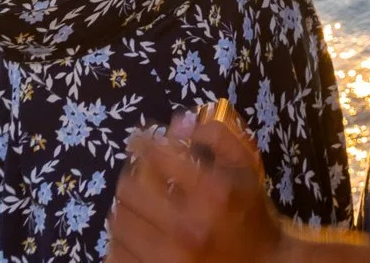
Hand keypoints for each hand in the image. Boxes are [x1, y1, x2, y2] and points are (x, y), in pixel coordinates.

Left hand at [109, 104, 286, 262]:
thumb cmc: (251, 215)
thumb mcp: (245, 169)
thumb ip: (218, 137)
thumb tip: (178, 121)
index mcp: (211, 194)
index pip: (159, 156)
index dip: (143, 142)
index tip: (138, 139)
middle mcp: (187, 227)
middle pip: (131, 189)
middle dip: (132, 173)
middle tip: (138, 171)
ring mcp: (168, 258)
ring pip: (119, 221)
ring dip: (125, 205)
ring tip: (136, 201)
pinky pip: (117, 253)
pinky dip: (121, 238)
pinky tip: (134, 231)